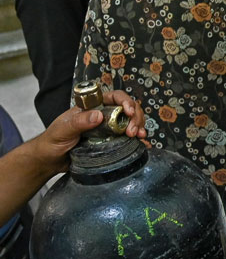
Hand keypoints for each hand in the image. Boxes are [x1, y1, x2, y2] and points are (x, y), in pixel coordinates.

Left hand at [29, 91, 146, 176]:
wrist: (49, 161)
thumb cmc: (52, 142)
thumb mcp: (62, 131)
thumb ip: (78, 122)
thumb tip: (99, 115)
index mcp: (92, 107)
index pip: (114, 97)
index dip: (125, 101)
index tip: (129, 111)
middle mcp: (103, 115)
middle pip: (127, 109)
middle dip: (135, 117)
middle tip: (134, 131)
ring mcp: (108, 129)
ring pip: (130, 121)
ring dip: (139, 126)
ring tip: (139, 136)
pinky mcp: (111, 142)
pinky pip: (128, 137)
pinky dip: (138, 139)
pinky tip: (143, 143)